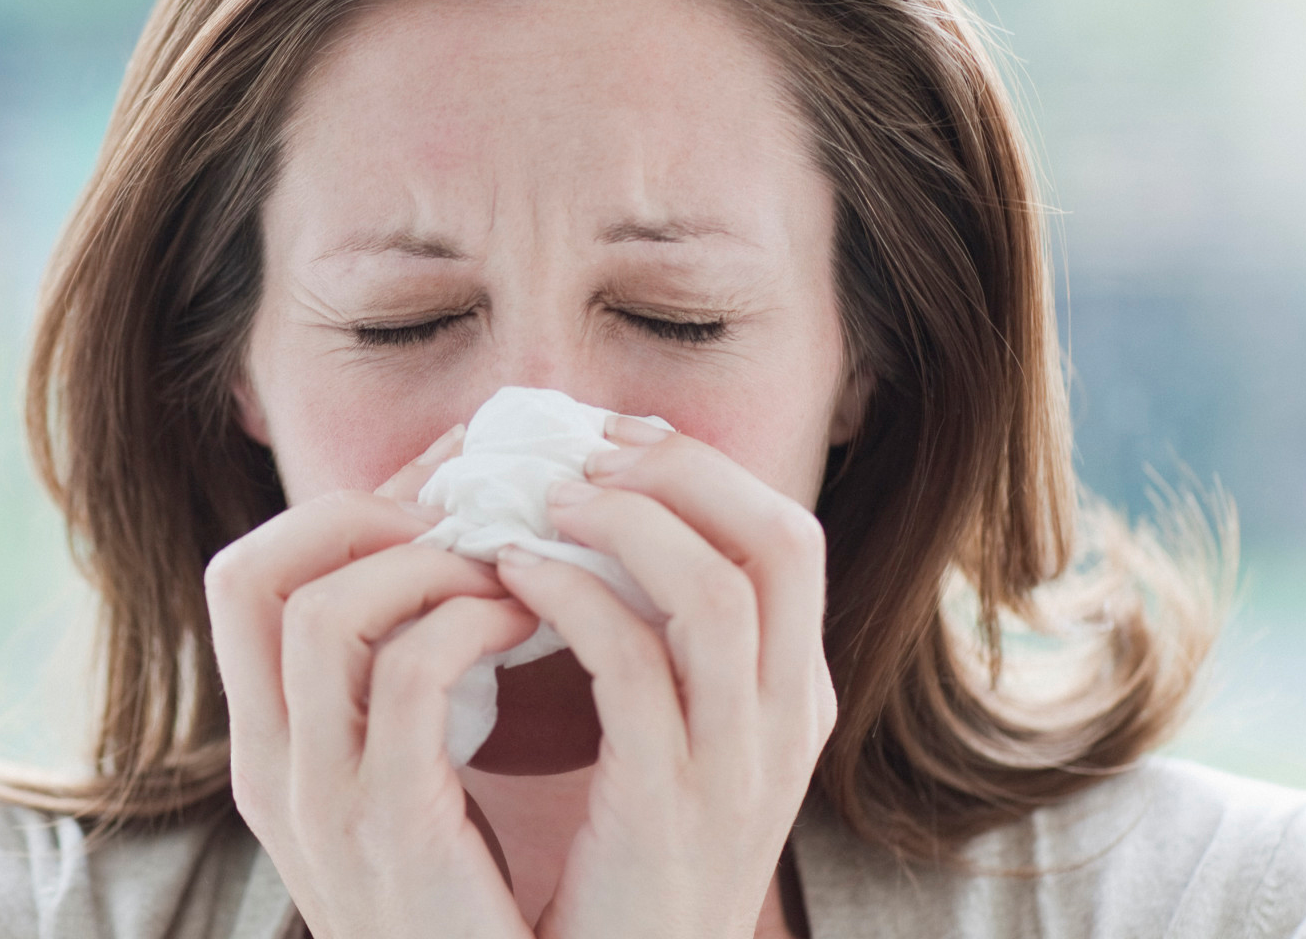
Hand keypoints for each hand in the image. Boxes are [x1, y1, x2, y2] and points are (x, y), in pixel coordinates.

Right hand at [204, 424, 537, 938]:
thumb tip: (461, 558)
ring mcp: (320, 800)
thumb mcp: (414, 785)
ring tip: (507, 567)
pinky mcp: (389, 826)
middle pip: (251, 574)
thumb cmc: (475, 903)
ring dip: (427, 562)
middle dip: (364, 515)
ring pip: (323, 612)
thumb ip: (408, 690)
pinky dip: (469, 621)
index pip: (243, 578)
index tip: (438, 491)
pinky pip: (408, 676)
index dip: (335, 511)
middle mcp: (272, 766)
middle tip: (467, 512)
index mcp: (272, 747)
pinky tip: (526, 621)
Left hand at [492, 416, 835, 938]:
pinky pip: (632, 665)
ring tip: (540, 500)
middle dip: (678, 473)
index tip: (616, 439)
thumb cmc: (630, 867)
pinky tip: (510, 573)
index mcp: (795, 697)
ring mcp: (739, 769)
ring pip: (717, 593)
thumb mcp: (680, 750)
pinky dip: (569, 596)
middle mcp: (789, 724)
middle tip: (580, 451)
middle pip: (778, 543)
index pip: (789, 539)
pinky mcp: (669, 808)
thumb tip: (606, 528)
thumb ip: (668, 653)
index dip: (703, 471)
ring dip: (622, 523)